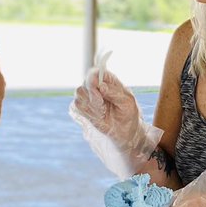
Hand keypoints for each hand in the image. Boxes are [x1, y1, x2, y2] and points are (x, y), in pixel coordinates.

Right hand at [70, 64, 161, 178]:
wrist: (125, 134)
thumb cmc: (129, 115)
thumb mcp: (128, 103)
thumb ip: (115, 92)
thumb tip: (101, 86)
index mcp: (108, 80)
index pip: (95, 72)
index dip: (93, 78)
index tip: (98, 87)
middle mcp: (95, 86)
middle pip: (85, 83)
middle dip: (93, 94)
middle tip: (103, 105)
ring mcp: (87, 97)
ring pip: (79, 93)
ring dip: (91, 105)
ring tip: (103, 112)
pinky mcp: (82, 109)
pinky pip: (77, 106)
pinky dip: (87, 112)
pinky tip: (98, 117)